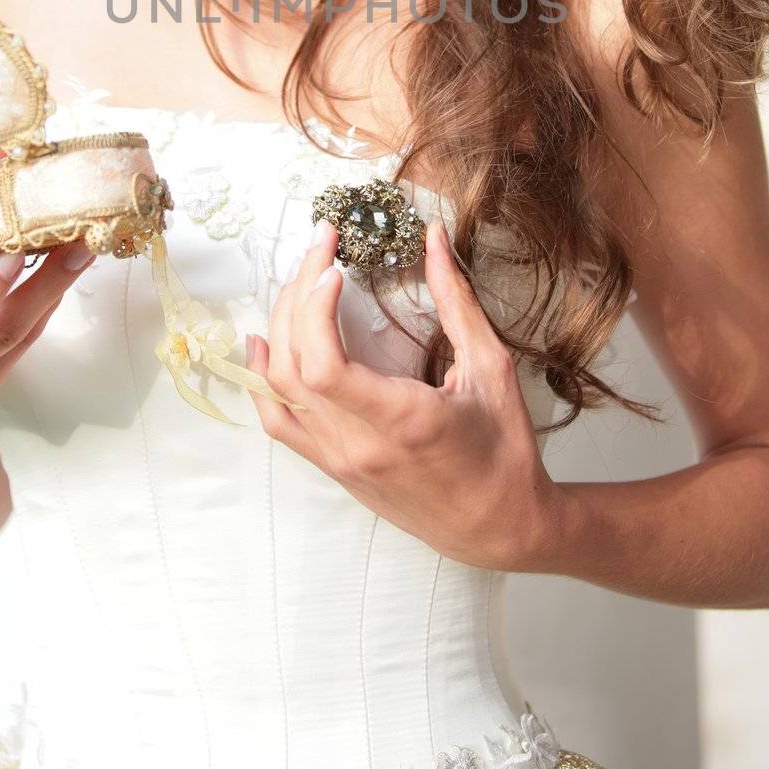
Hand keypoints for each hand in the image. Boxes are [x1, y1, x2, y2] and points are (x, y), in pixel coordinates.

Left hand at [244, 216, 563, 569]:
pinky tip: (264, 341)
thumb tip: (434, 239)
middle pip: (295, 365)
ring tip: (301, 279)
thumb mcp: (492, 369)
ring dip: (280, 325)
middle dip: (297, 295)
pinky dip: (262, 379)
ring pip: (280, 389)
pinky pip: (280, 422)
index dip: (314, 309)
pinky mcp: (333, 469)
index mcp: (403, 422)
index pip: (325, 366)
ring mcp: (341, 461)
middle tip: (320, 247)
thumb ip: (457, 302)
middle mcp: (360, 446)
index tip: (335, 266)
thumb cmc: (506, 451)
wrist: (499, 529)